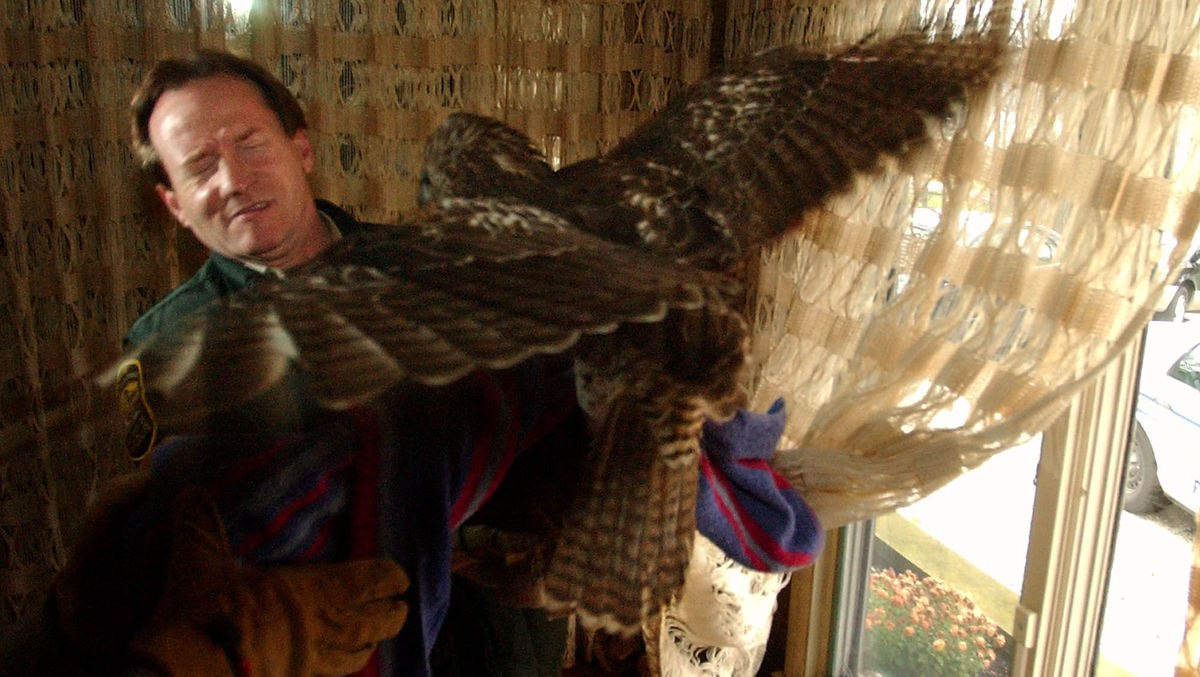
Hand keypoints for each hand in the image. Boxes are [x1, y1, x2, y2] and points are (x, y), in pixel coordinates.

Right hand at [130, 488, 408, 676]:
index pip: (368, 581)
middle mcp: (321, 629)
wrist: (190, 676)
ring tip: (372, 644)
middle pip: (373, 624)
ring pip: (353, 657)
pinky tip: (322, 671)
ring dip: (366, 647)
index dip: (388, 578)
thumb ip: (199, 526)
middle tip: (402, 610)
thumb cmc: (209, 613)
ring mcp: (308, 665)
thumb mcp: (199, 561)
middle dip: (391, 616)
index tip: (401, 576)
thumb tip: (188, 492)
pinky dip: (331, 673)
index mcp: (314, 592)